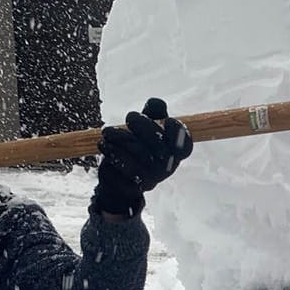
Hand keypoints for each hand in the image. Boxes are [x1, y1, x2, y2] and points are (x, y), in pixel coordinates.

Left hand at [91, 98, 191, 217]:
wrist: (119, 178)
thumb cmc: (136, 145)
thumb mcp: (147, 125)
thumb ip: (155, 112)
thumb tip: (157, 104)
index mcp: (176, 152)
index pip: (185, 143)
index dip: (177, 131)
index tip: (166, 120)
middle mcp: (168, 167)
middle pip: (161, 145)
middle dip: (143, 125)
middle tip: (130, 117)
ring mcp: (152, 179)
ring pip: (140, 154)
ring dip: (122, 137)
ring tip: (108, 132)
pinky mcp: (133, 186)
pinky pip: (124, 167)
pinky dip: (112, 152)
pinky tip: (104, 145)